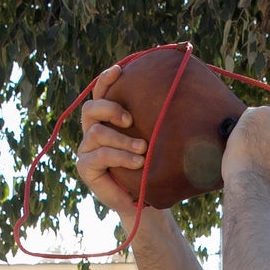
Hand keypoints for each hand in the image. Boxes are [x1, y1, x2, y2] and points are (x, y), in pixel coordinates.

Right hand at [77, 65, 147, 217]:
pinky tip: (138, 162)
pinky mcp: (86, 167)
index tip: (120, 70)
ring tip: (142, 149)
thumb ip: (157, 121)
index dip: (106, 80)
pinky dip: (120, 157)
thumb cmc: (149, 166)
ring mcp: (87, 149)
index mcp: (106, 119)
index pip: (100, 93)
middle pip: (90, 109)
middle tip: (130, 119)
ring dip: (121, 139)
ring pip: (96, 133)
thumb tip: (183, 94)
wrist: (142, 199)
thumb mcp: (155, 140)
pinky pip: (99, 156)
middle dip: (109, 109)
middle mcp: (92, 131)